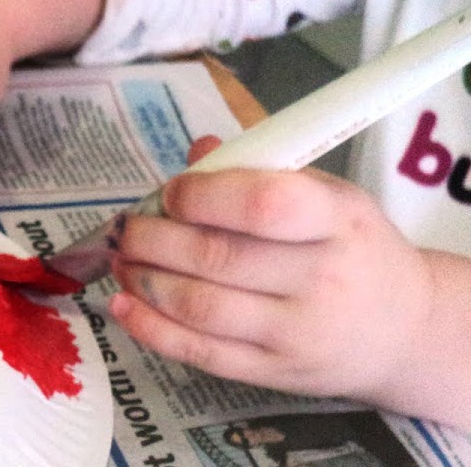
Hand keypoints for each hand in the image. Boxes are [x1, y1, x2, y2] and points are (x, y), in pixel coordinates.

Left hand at [108, 156, 434, 405]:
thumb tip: (197, 152)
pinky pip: (201, 353)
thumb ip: (260, 173)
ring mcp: (298, 333)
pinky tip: (122, 306)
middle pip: (219, 257)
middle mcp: (323, 278)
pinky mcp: (274, 373)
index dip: (203, 196)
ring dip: (146, 281)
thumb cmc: (350, 248)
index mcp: (338, 220)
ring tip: (122, 261)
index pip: (264, 205)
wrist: (403, 329)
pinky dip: (152, 329)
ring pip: (202, 306)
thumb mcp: (327, 198)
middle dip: (155, 240)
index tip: (171, 193)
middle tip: (127, 229)